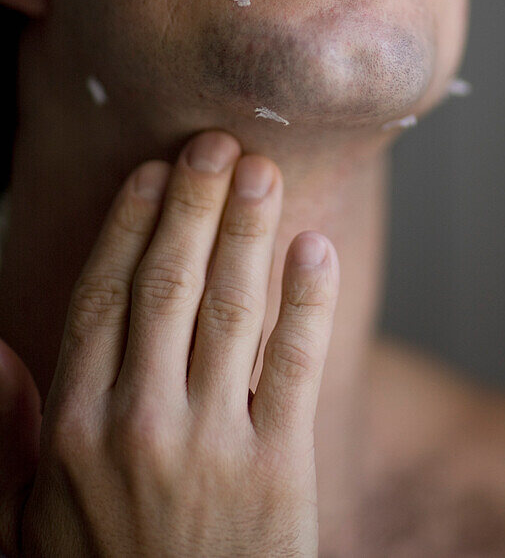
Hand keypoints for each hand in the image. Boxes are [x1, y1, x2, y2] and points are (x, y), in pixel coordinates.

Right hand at [0, 131, 338, 556]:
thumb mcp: (27, 523)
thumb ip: (9, 436)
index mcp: (76, 427)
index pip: (105, 296)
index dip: (133, 225)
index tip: (156, 172)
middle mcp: (140, 423)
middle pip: (169, 284)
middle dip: (195, 204)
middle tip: (219, 142)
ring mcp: (212, 444)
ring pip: (232, 308)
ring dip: (249, 229)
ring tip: (263, 170)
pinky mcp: (279, 469)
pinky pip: (297, 365)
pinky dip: (310, 300)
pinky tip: (316, 247)